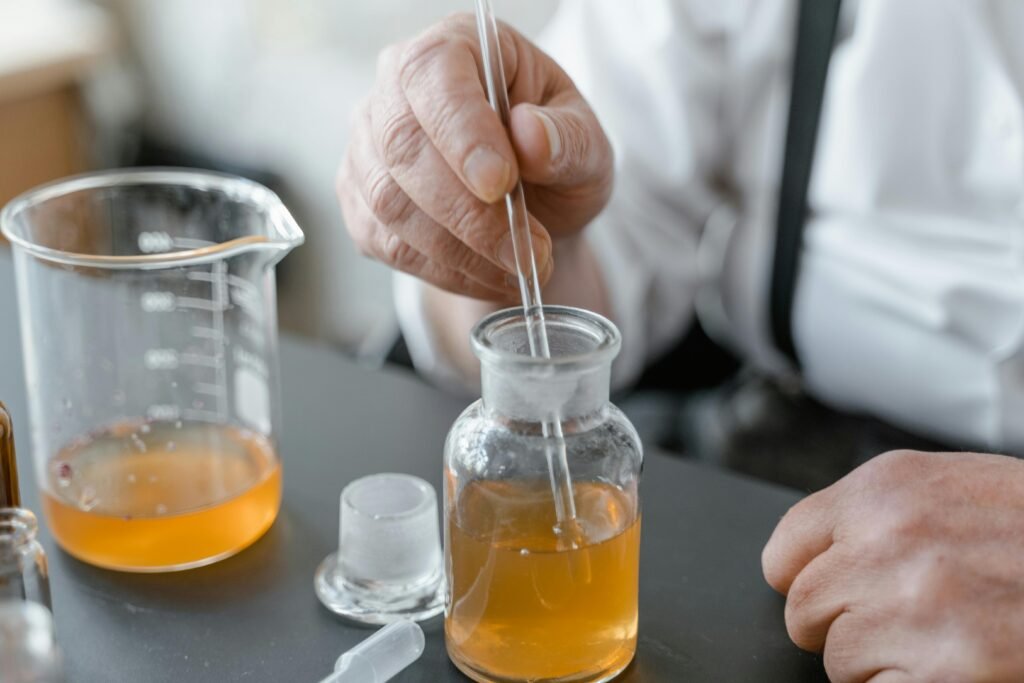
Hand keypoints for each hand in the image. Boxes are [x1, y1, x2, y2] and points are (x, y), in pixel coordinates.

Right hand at [337, 13, 612, 299]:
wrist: (536, 207)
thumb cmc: (559, 157)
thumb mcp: (588, 144)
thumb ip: (569, 139)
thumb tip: (531, 136)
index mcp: (457, 46)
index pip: (434, 73)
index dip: (462, 131)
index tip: (501, 184)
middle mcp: (396, 86)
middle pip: (403, 144)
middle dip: (468, 212)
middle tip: (528, 253)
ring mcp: (369, 144)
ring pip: (389, 201)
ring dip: (459, 250)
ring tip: (520, 269)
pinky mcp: (360, 199)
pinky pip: (385, 242)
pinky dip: (442, 270)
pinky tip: (488, 277)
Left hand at [762, 449, 1023, 681]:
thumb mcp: (960, 487)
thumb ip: (884, 513)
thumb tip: (821, 550)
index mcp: (886, 489)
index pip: (786, 548)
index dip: (803, 580)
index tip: (823, 592)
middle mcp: (891, 540)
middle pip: (807, 610)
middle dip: (840, 626)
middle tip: (892, 626)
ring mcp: (918, 605)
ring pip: (840, 661)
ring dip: (879, 663)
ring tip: (937, 641)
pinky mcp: (949, 666)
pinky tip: (953, 666)